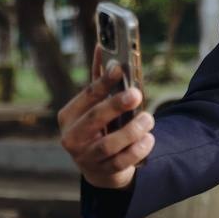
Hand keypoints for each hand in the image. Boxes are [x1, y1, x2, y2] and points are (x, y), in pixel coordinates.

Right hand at [56, 46, 153, 189]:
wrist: (99, 167)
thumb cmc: (100, 127)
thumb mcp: (96, 105)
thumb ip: (100, 79)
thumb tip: (102, 45)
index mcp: (69, 116)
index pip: (87, 95)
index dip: (104, 81)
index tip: (120, 68)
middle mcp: (72, 137)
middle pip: (95, 119)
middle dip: (116, 105)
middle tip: (137, 94)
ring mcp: (85, 158)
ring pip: (109, 144)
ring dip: (132, 130)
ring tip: (149, 119)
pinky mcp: (102, 172)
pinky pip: (122, 162)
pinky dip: (137, 150)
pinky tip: (149, 139)